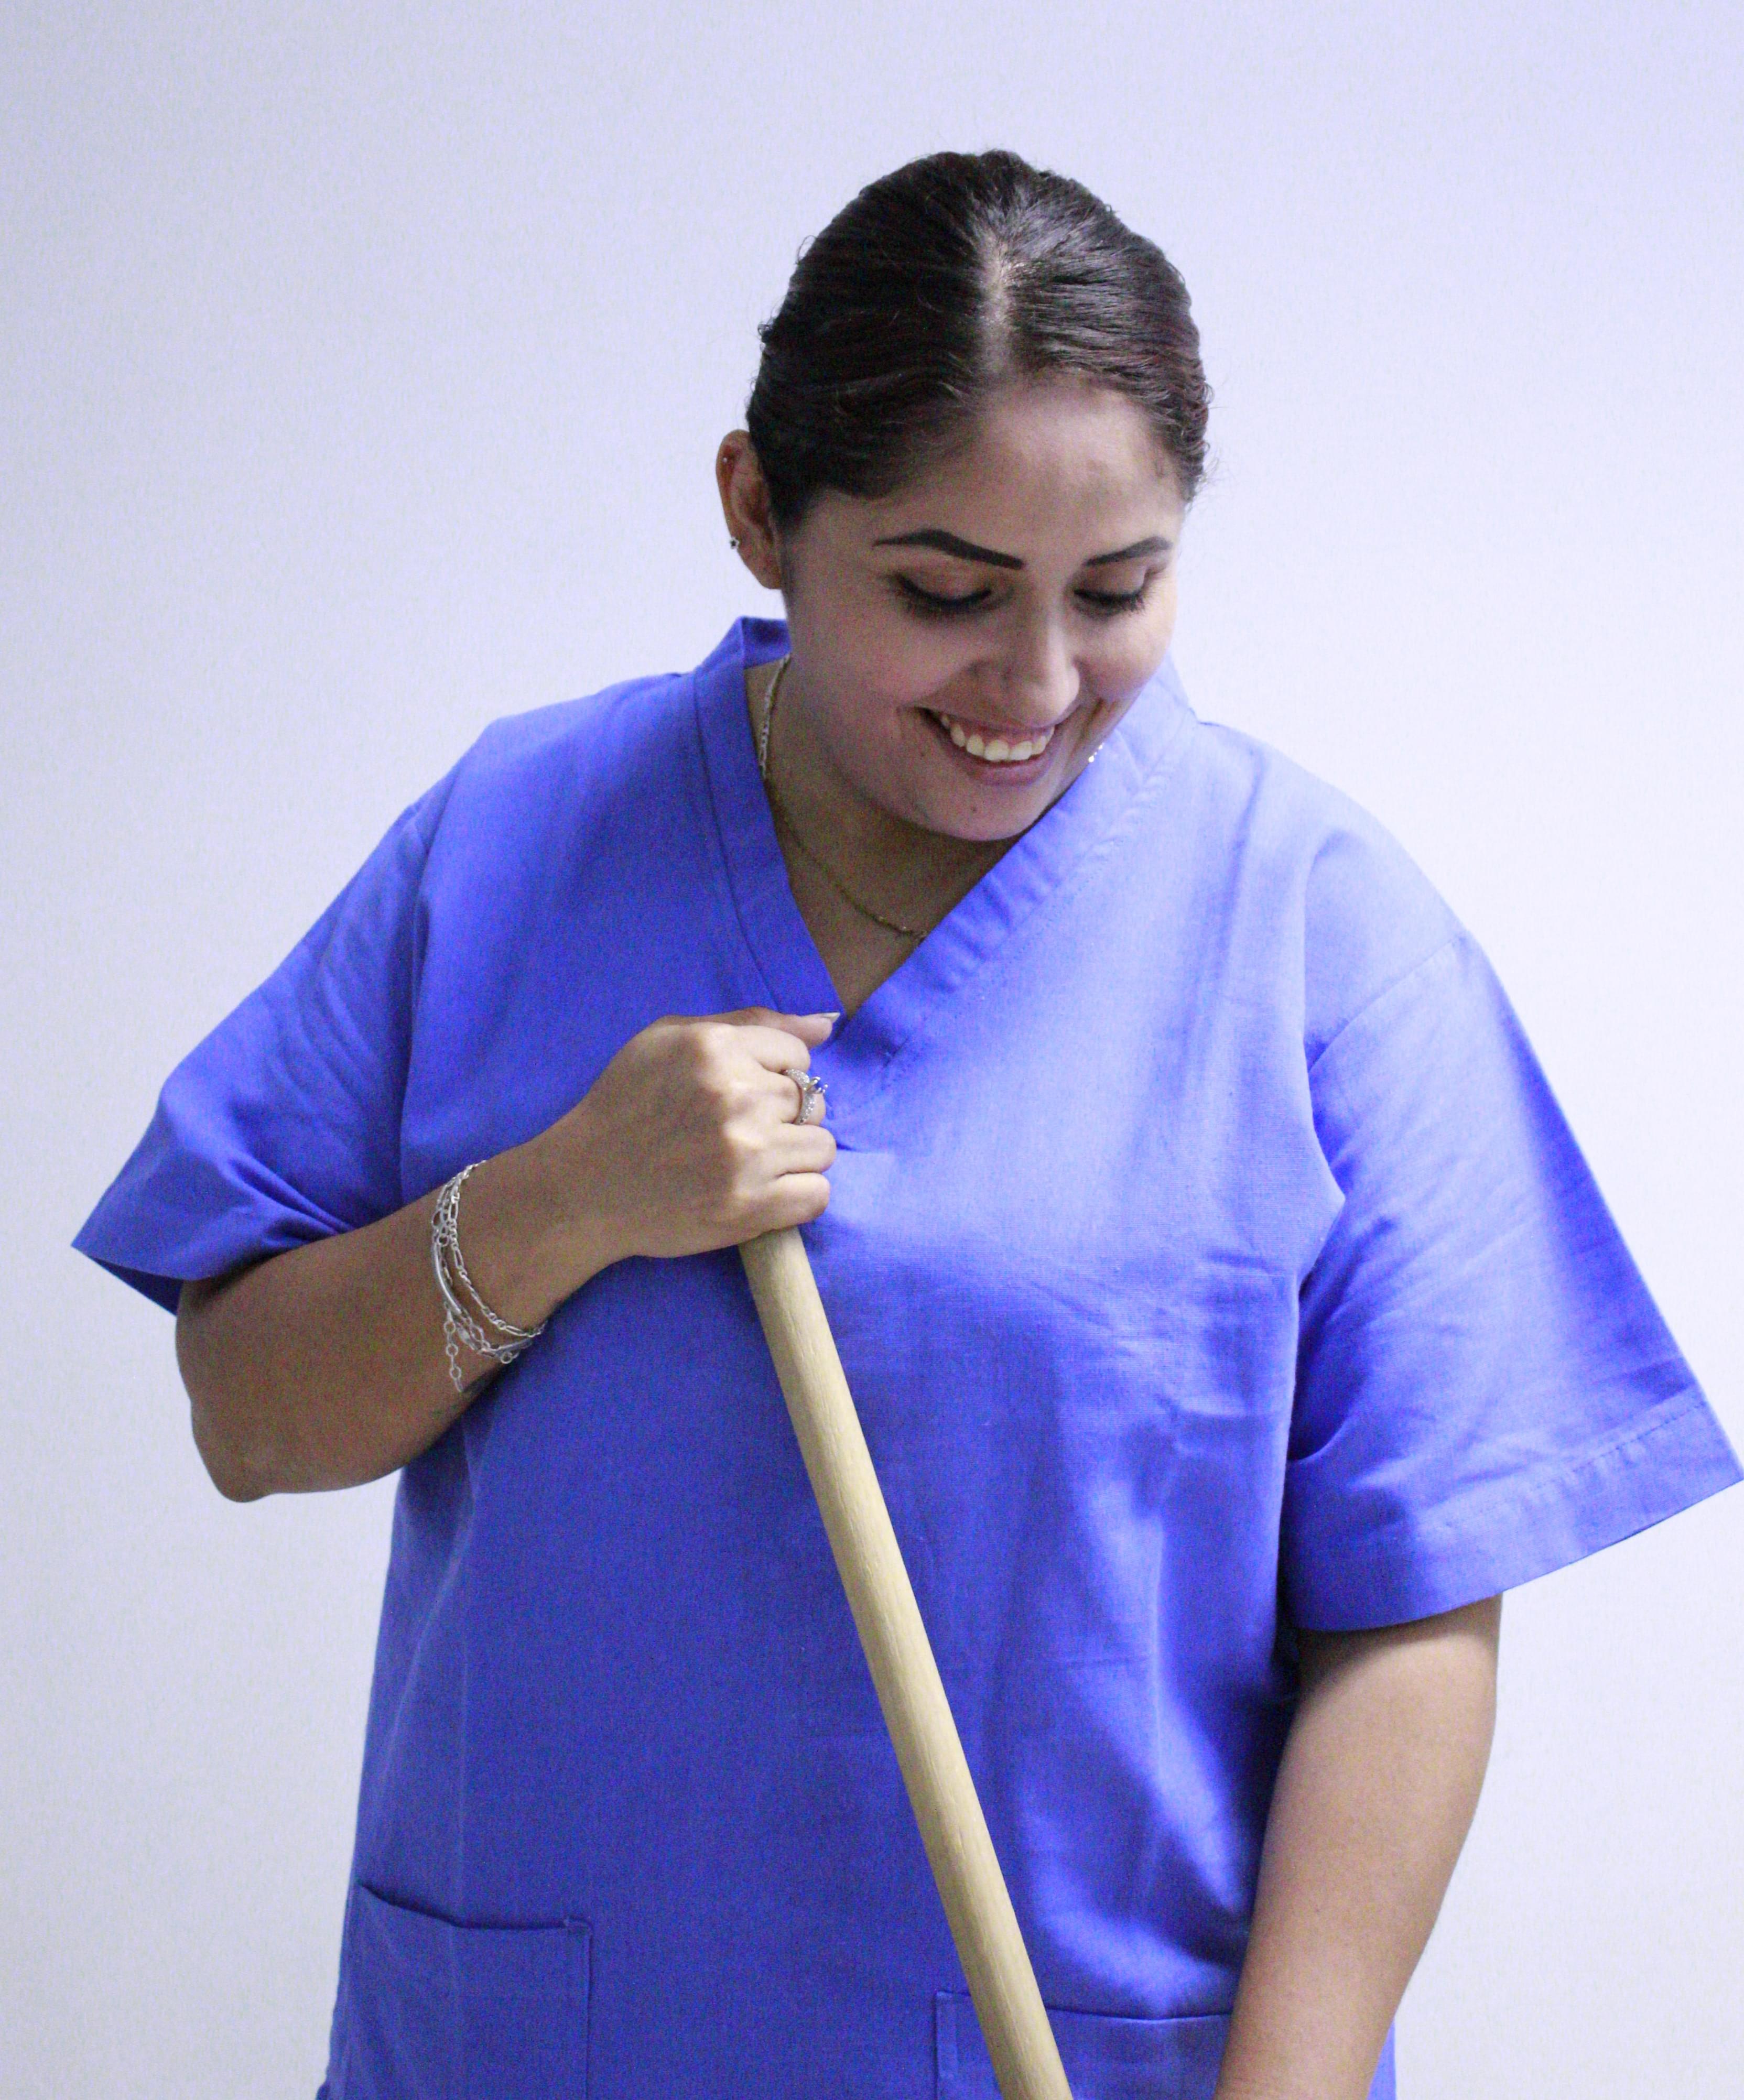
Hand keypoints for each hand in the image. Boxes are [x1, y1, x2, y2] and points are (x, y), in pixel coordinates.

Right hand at [538, 1007, 839, 1265]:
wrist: (584, 1186)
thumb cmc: (624, 1105)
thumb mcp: (669, 1039)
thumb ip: (749, 1024)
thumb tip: (824, 1028)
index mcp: (715, 1049)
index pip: (798, 1056)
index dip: (777, 1076)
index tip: (746, 1093)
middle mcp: (736, 1097)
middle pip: (811, 1102)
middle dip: (784, 1116)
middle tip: (742, 1131)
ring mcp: (746, 1155)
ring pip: (821, 1148)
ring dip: (794, 1156)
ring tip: (753, 1161)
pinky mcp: (748, 1206)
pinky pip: (817, 1195)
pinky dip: (798, 1196)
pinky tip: (764, 1191)